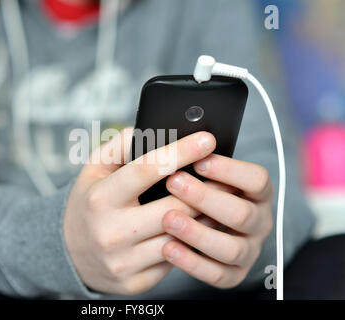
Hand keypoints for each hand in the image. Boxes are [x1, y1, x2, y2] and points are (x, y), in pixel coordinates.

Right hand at [63, 128, 215, 294]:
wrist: (70, 253)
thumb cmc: (88, 205)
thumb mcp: (92, 171)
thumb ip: (117, 148)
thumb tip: (147, 130)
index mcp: (100, 198)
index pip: (146, 170)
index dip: (181, 152)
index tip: (207, 139)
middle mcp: (111, 232)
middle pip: (174, 208)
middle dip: (207, 190)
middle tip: (227, 175)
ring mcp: (123, 261)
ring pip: (180, 238)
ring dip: (206, 219)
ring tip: (221, 202)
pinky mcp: (135, 282)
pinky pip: (174, 261)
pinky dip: (190, 244)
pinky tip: (199, 230)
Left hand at [162, 154, 273, 287]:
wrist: (206, 230)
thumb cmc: (201, 192)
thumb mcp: (204, 173)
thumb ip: (194, 159)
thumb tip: (171, 142)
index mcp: (257, 192)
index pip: (257, 179)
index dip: (229, 170)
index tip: (199, 160)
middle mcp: (259, 222)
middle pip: (242, 213)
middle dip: (205, 198)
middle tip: (173, 182)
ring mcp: (250, 250)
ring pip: (231, 248)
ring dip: (197, 233)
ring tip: (167, 218)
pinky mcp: (234, 275)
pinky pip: (217, 274)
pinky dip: (192, 262)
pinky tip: (167, 247)